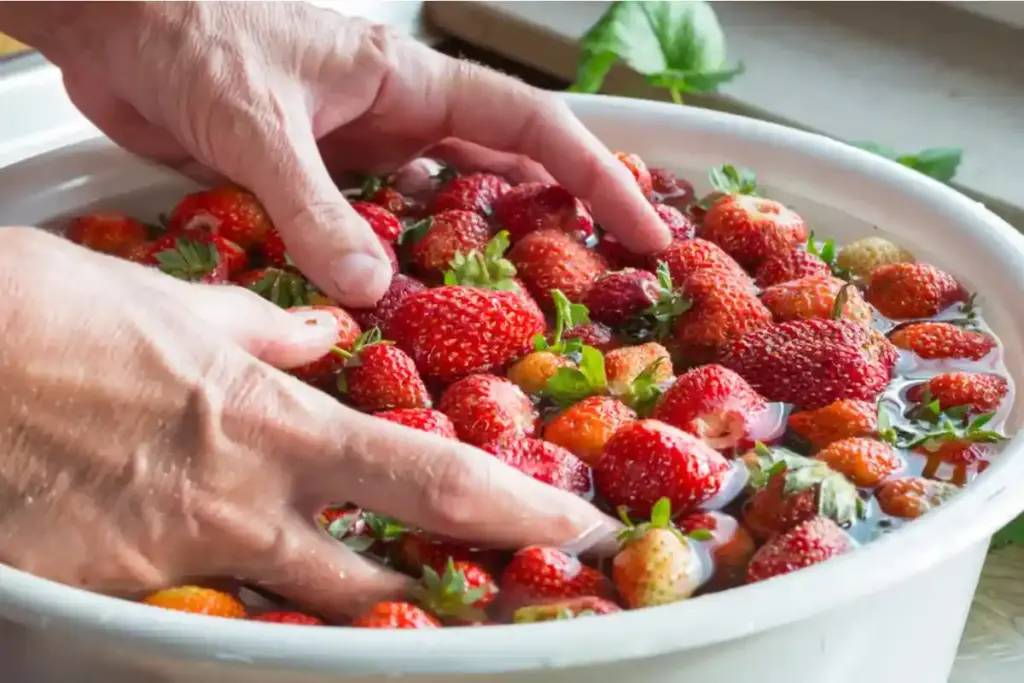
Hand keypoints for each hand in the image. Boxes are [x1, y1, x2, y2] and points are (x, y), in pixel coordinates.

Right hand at [0, 229, 616, 618]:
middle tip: (510, 595)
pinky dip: (244, 604)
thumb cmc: (44, 313)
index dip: (518, 508)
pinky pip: (206, 612)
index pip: (429, 479)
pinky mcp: (116, 596)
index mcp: (274, 423)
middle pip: (381, 573)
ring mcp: (181, 560)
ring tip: (400, 600)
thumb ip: (265, 329)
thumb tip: (326, 333)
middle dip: (454, 590)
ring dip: (358, 606)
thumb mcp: (174, 305)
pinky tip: (243, 586)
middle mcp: (243, 505)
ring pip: (300, 606)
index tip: (578, 525)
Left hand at [2, 1, 669, 307]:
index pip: (529, 127)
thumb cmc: (185, 29)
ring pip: (438, 214)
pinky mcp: (312, 185)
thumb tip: (372, 290)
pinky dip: (393, 274)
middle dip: (553, 225)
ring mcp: (356, 155)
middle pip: (500, 175)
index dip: (594, 177)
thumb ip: (313, 206)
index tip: (643, 229)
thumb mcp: (257, 120)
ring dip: (470, 262)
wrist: (110, 22)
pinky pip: (372, 236)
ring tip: (511, 325)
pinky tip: (403, 316)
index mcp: (408, 82)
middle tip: (595, 294)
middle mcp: (395, 120)